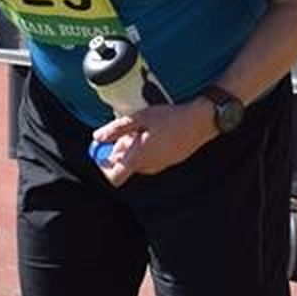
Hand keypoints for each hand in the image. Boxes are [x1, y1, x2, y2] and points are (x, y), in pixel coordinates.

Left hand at [89, 102, 211, 186]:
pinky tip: (152, 132)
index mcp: (138, 158)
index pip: (114, 177)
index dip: (103, 166)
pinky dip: (144, 149)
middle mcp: (148, 167)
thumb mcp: (140, 118)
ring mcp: (158, 166)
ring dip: (132, 149)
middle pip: (124, 166)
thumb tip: (97, 137)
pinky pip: (149, 160)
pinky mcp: (167, 163)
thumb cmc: (170, 119)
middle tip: (125, 131)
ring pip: (136, 162)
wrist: (199, 123)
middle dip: (119, 150)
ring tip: (141, 129)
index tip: (102, 150)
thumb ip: (117, 129)